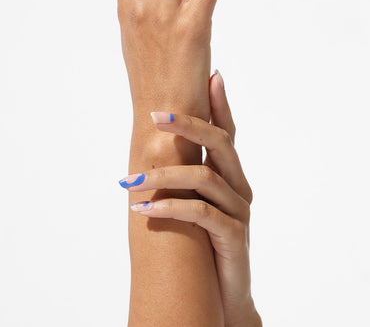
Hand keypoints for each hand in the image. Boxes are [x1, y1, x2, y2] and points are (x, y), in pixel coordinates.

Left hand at [118, 71, 261, 326]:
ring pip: (205, 176)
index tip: (210, 75)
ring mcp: (239, 211)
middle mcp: (239, 186)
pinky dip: (170, 207)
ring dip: (164, 175)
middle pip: (220, 143)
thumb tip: (158, 143)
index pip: (227, 131)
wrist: (221, 294)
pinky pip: (201, 212)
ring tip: (130, 182)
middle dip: (189, 125)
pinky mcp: (233, 236)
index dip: (220, 103)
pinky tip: (142, 209)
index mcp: (232, 175)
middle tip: (156, 116)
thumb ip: (188, 174)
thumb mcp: (196, 204)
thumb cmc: (205, 243)